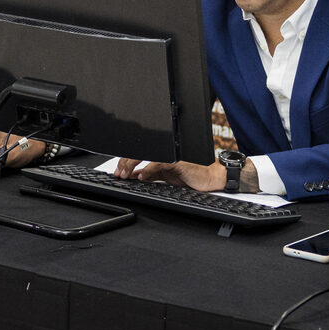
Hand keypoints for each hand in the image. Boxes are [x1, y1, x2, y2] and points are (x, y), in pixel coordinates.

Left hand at [112, 156, 255, 191]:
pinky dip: (148, 169)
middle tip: (118, 173)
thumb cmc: (191, 176)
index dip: (126, 161)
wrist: (210, 177)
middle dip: (125, 163)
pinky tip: (141, 176)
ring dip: (133, 165)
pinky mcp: (177, 161)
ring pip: (146, 155)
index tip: (118, 171)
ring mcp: (171, 155)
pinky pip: (159, 163)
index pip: (139, 154)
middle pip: (140, 152)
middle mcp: (165, 152)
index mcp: (161, 154)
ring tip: (125, 174)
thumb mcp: (166, 177)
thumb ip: (151, 175)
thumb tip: (134, 176)